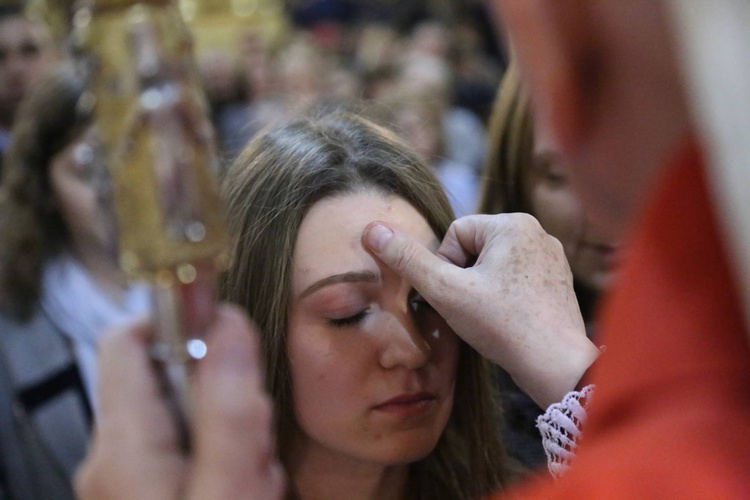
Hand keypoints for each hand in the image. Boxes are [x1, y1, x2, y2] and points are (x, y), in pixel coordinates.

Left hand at [75, 305, 284, 499]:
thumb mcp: (230, 491)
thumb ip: (230, 411)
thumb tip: (230, 322)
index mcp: (121, 445)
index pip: (127, 337)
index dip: (180, 321)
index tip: (232, 340)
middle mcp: (110, 457)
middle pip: (168, 378)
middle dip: (223, 393)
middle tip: (256, 444)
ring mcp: (124, 480)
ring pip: (185, 414)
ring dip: (230, 432)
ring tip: (252, 480)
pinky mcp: (143, 493)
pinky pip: (187, 450)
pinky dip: (221, 460)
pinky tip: (241, 491)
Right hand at [363, 213, 599, 408]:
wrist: (556, 365)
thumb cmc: (501, 324)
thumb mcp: (445, 291)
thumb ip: (408, 260)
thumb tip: (372, 229)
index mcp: (513, 223)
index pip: (455, 234)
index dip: (445, 268)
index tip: (456, 296)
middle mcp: (537, 232)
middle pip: (474, 250)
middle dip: (463, 279)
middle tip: (471, 310)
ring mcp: (551, 258)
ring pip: (493, 267)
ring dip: (481, 290)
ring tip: (489, 317)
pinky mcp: (558, 282)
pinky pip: (515, 280)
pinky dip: (504, 299)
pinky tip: (507, 322)